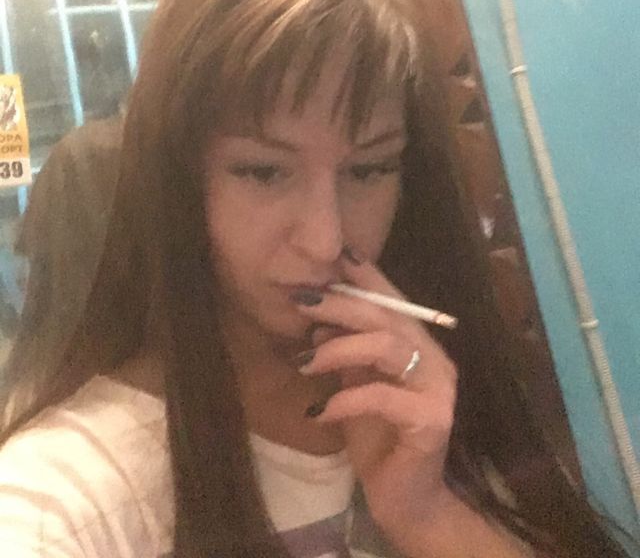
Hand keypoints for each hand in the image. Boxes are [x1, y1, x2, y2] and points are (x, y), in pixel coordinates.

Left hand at [293, 251, 458, 544]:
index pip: (392, 299)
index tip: (334, 256)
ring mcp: (438, 388)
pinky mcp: (433, 420)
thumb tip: (318, 325)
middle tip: (301, 301)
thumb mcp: (355, 387)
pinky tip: (319, 411)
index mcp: (418, 345)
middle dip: (340, 305)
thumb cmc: (378, 438)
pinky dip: (344, 399)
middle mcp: (435, 358)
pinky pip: (382, 396)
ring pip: (387, 346)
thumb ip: (345, 354)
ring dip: (339, 348)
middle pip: (386, 316)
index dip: (365, 275)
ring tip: (303, 361)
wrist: (406, 498)